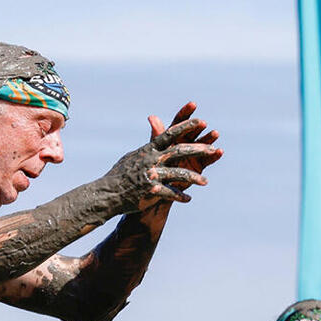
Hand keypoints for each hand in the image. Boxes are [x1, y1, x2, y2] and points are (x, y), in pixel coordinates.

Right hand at [102, 105, 223, 211]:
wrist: (108, 194)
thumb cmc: (120, 175)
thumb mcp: (133, 157)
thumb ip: (148, 146)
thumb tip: (153, 136)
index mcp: (149, 149)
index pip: (170, 134)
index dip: (186, 127)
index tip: (201, 121)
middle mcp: (151, 160)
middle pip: (179, 151)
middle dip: (197, 149)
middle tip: (212, 149)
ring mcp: (152, 175)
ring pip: (179, 174)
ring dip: (194, 178)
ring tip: (205, 182)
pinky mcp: (151, 191)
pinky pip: (171, 194)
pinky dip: (180, 196)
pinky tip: (188, 199)